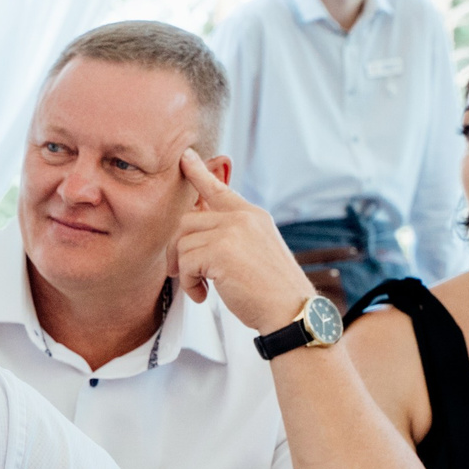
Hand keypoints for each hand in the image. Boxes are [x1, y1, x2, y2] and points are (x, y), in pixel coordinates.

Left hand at [173, 151, 314, 334]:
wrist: (291, 310)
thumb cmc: (273, 291)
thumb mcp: (255, 251)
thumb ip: (231, 237)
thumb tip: (198, 237)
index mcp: (252, 215)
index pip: (220, 188)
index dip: (199, 173)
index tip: (185, 158)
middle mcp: (242, 217)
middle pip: (188, 220)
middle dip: (178, 249)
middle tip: (180, 272)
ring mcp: (232, 230)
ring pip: (183, 242)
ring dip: (185, 271)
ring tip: (201, 288)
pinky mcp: (220, 250)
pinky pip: (185, 262)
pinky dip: (188, 283)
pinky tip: (203, 294)